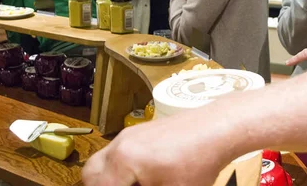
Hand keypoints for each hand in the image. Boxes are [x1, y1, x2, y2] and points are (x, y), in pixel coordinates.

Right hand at [82, 112, 229, 185]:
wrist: (215, 128)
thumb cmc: (197, 163)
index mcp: (123, 161)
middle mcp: (120, 144)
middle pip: (91, 173)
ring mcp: (128, 135)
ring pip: (102, 161)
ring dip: (109, 179)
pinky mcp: (138, 132)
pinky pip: (117, 153)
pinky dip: (119, 168)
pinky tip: (142, 178)